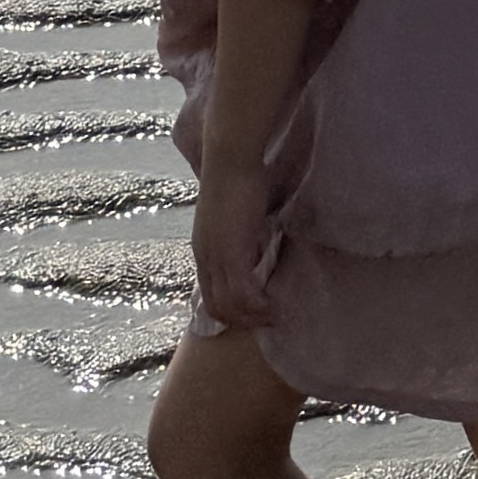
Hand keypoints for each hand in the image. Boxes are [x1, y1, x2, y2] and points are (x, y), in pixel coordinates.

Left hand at [190, 163, 275, 331]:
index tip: (253, 309)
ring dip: (251, 317)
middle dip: (240, 319)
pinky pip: (243, 294)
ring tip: (273, 317)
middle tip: (264, 320)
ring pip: (229, 306)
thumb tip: (256, 236)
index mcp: (203, 248)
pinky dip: (258, 306)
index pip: (210, 292)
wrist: (229, 158)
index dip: (230, 307)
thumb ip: (241, 228)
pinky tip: (273, 306)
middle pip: (216, 306)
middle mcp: (205, 258)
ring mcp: (216, 258)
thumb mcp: (235, 210)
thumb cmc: (236, 174)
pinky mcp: (231, 254)